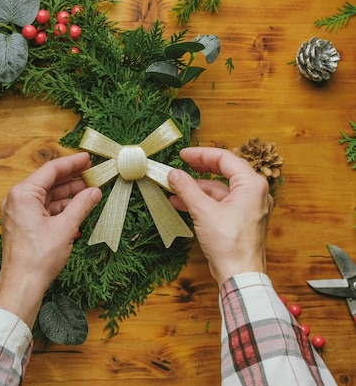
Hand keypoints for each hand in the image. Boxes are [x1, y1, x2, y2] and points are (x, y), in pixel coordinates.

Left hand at [0, 152, 101, 326]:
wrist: (22, 285)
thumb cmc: (38, 257)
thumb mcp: (65, 227)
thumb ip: (81, 205)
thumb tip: (95, 191)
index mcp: (23, 194)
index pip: (50, 170)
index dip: (71, 163)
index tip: (88, 158)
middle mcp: (17, 199)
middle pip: (48, 182)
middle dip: (71, 179)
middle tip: (93, 173)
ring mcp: (18, 213)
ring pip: (47, 196)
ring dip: (67, 194)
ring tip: (90, 190)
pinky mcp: (22, 225)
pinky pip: (43, 209)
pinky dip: (60, 208)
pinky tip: (77, 207)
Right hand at [167, 147, 272, 284]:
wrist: (240, 275)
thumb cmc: (229, 244)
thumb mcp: (203, 211)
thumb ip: (186, 188)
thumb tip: (173, 174)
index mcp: (252, 185)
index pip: (225, 159)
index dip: (201, 155)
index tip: (182, 155)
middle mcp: (255, 193)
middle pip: (224, 172)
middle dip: (199, 170)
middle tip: (181, 165)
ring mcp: (249, 207)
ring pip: (220, 189)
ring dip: (197, 189)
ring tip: (174, 189)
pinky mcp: (241, 220)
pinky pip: (221, 203)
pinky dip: (203, 202)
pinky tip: (183, 204)